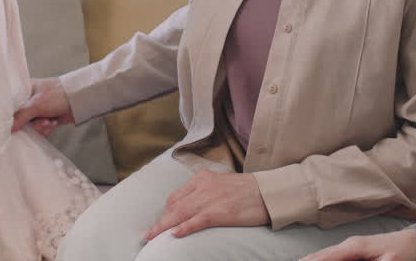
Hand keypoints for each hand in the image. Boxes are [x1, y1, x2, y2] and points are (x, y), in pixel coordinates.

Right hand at [11, 77, 74, 133]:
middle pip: (20, 119)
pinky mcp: (46, 119)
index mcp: (25, 90)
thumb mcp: (36, 104)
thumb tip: (9, 128)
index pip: (11, 104)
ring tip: (48, 121)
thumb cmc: (58, 94)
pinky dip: (46, 129)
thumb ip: (20, 116)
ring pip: (31, 126)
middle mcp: (29, 101)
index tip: (11, 123)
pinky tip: (53, 122)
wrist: (80, 101)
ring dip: (40, 127)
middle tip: (38, 122)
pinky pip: (40, 129)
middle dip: (30, 124)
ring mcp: (38, 110)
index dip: (10, 115)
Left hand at [143, 170, 269, 240]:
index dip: (167, 212)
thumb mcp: (222, 184)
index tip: (162, 222)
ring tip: (151, 237)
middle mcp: (204, 186)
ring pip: (181, 214)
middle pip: (175, 206)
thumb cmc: (248, 191)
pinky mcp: (221, 212)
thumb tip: (190, 207)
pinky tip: (174, 235)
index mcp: (203, 178)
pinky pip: (197, 220)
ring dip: (164, 227)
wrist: (268, 191)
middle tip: (146, 234)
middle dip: (160, 221)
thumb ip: (205, 192)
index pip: (177, 196)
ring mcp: (211, 199)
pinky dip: (184, 227)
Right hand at [299, 229, 415, 260]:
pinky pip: (331, 257)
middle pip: (319, 256)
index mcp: (354, 247)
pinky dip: (320, 260)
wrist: (415, 241)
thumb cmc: (404, 253)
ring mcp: (350, 247)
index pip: (325, 257)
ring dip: (311, 260)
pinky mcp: (353, 251)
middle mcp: (348, 245)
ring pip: (323, 256)